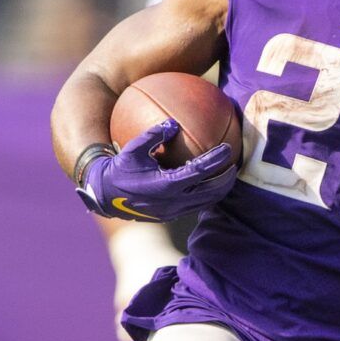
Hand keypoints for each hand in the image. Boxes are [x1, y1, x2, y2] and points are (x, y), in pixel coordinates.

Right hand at [77, 119, 237, 221]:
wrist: (105, 196)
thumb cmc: (119, 169)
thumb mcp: (133, 149)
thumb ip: (153, 135)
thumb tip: (172, 123)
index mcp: (165, 185)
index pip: (199, 172)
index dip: (215, 161)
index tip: (227, 149)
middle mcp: (172, 201)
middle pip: (210, 192)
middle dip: (226, 180)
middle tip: (234, 165)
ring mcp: (172, 211)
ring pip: (205, 202)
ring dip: (219, 190)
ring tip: (227, 177)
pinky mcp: (170, 216)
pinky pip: (195, 206)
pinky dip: (206, 196)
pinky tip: (209, 185)